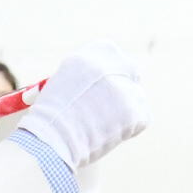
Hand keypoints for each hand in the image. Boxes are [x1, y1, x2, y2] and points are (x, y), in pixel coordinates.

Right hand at [15, 45, 148, 170]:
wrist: (51, 139)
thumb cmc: (50, 119)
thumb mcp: (63, 83)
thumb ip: (88, 76)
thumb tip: (105, 85)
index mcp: (87, 54)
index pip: (110, 53)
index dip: (110, 70)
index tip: (106, 84)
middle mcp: (108, 65)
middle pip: (130, 70)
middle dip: (125, 86)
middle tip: (114, 106)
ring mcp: (123, 87)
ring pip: (137, 97)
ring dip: (126, 111)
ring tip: (102, 126)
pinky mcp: (134, 110)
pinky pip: (142, 118)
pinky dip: (130, 129)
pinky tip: (109, 134)